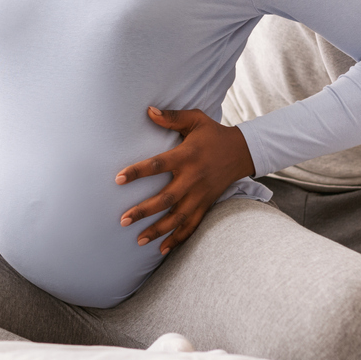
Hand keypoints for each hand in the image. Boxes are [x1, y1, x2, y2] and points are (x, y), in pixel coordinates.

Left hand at [115, 107, 255, 254]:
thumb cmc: (213, 134)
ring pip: (179, 217)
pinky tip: (163, 249)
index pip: (158, 165)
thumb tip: (148, 110)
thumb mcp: (195, 119)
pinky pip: (193, 225)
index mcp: (187, 156)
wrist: (242, 152)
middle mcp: (193, 178)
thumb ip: (172, 117)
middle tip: (124, 220)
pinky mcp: (207, 204)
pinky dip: (178, 239)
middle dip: (145, 211)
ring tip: (139, 240)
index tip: (118, 179)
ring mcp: (201, 194)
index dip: (138, 172)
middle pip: (167, 198)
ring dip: (159, 230)